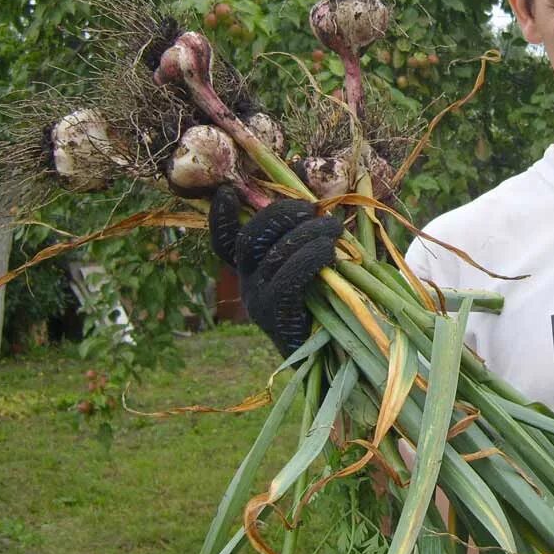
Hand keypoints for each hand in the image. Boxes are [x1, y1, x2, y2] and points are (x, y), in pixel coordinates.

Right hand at [209, 186, 341, 355]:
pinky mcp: (277, 316)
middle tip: (311, 208)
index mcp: (250, 272)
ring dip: (306, 232)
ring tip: (333, 227)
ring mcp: (259, 301)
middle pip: (249, 239)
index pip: (223, 243)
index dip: (219, 217)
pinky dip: (309, 257)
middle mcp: (247, 285)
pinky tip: (329, 250)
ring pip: (272, 254)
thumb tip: (312, 194)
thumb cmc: (328, 306)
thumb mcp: (310, 269)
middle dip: (279, 214)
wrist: (333, 362)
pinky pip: (288, 278)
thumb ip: (303, 238)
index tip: (227, 192)